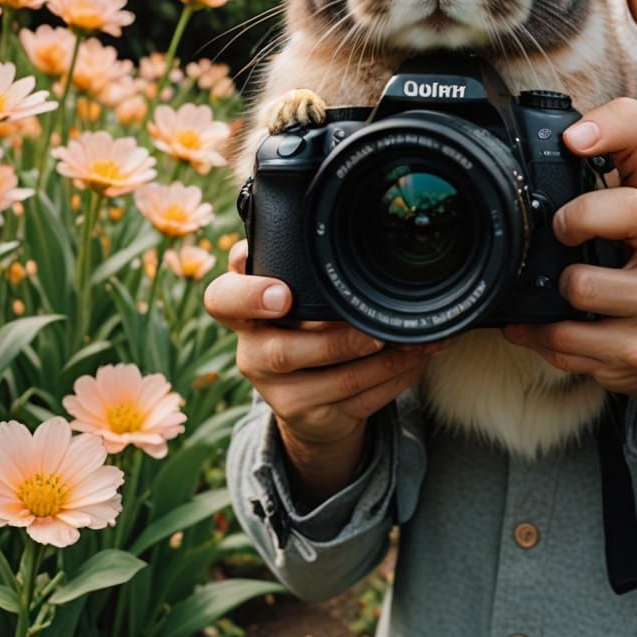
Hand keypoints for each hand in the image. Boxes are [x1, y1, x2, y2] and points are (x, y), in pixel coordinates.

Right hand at [204, 241, 435, 500]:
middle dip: (333, 343)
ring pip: (329, 381)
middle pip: (279, 352)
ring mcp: (274, 390)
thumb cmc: (305, 324)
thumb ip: (300, 262)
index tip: (282, 295)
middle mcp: (251, 350)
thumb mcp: (297, 290)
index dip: (248, 296)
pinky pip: (354, 401)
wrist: (310, 398)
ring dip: (380, 363)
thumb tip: (342, 219)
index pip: (223, 298)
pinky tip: (413, 361)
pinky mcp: (304, 416)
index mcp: (243, 309)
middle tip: (374, 334)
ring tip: (411, 344)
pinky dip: (392, 379)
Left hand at [503, 98, 636, 417]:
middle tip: (562, 230)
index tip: (573, 140)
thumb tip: (549, 147)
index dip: (607, 128)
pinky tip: (545, 324)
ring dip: (555, 289)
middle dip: (577, 217)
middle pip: (629, 211)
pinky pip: (564, 341)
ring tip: (564, 287)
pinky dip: (539, 333)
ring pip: (581, 286)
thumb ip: (614, 168)